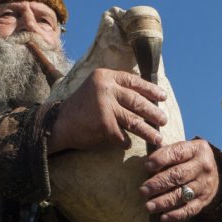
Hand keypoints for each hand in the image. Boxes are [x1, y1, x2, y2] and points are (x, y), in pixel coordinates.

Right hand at [49, 68, 167, 152]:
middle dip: (153, 112)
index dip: (151, 90)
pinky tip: (127, 144)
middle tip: (164, 120)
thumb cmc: (82, 107)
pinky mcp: (103, 124)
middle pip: (137, 101)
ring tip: (158, 138)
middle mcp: (106, 88)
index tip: (162, 97)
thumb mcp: (96, 88)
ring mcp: (104, 106)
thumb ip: (116, 88)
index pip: (134, 81)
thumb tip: (147, 96)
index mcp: (105, 76)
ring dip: (148, 131)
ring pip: (134, 120)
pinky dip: (125, 142)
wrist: (58, 123)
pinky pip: (122, 136)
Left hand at [139, 139, 220, 221]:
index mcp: (197, 149)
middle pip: (178, 175)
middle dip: (158, 183)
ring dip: (164, 201)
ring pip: (183, 194)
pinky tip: (163, 217)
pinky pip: (190, 209)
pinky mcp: (204, 200)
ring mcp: (204, 184)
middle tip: (143, 190)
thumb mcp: (183, 148)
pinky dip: (176, 215)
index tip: (146, 166)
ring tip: (149, 206)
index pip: (177, 153)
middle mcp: (203, 166)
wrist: (212, 173)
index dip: (161, 159)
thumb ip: (165, 149)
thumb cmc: (189, 159)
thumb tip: (149, 149)